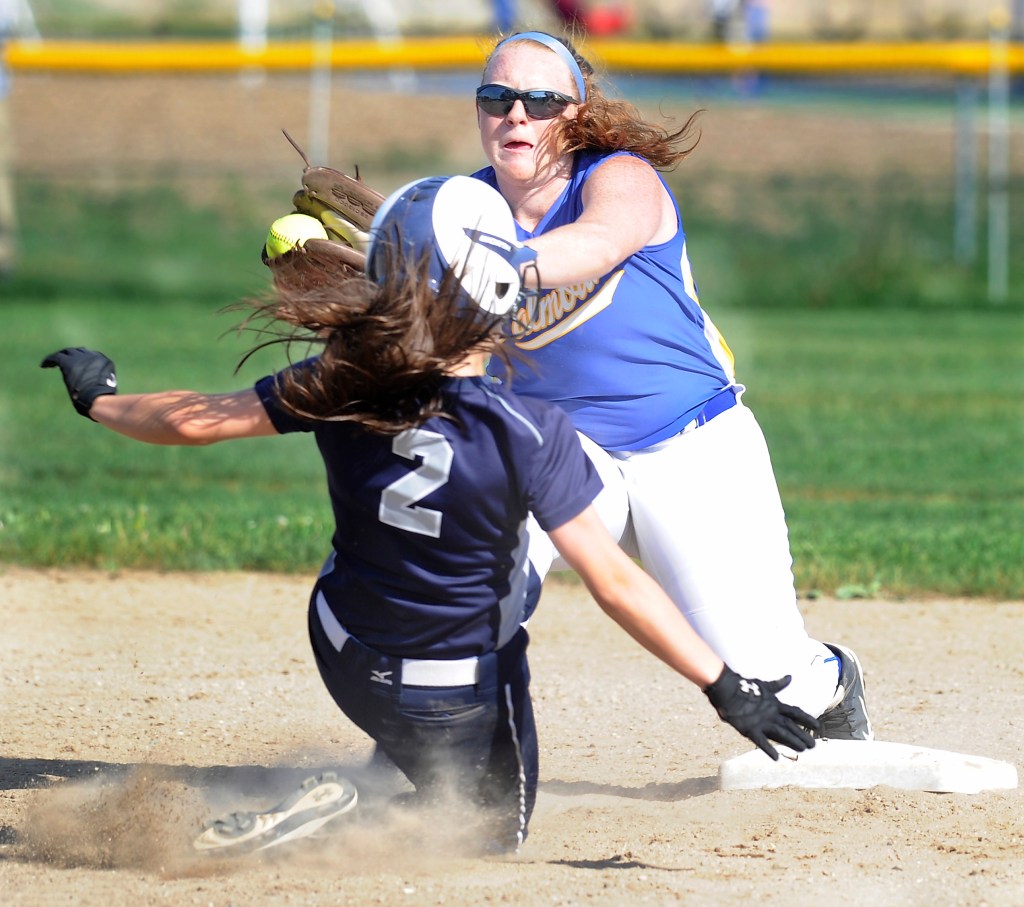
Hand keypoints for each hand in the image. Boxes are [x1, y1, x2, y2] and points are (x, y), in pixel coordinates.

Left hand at [40, 347, 117, 419]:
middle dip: (71, 355)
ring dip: (60, 357)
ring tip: (52, 363)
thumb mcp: (106, 388)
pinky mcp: (69, 362)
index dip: (84, 360)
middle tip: (63, 361)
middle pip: (79, 351)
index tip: (78, 364)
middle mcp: (93, 356)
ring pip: (67, 353)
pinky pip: (56, 357)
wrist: (96, 397)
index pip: (92, 357)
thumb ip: (99, 382)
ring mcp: (81, 358)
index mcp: (105, 362)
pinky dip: (49, 360)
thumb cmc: (102, 399)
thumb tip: (93, 390)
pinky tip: (44, 365)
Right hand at [703, 665, 820, 760]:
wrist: (727, 688)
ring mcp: (762, 722)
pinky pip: (761, 742)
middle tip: (813, 745)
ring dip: (792, 741)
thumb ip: (777, 685)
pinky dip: (768, 750)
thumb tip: (790, 677)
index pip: (795, 712)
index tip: (818, 725)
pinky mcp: (750, 729)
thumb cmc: (744, 685)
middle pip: (790, 726)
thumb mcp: (764, 685)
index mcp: (775, 704)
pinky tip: (776, 758)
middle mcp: (771, 714)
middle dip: (802, 735)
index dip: (807, 719)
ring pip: (781, 734)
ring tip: (803, 750)